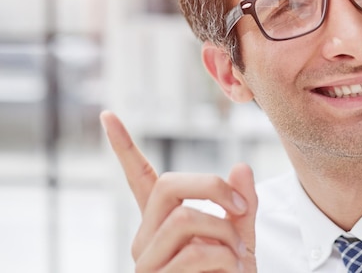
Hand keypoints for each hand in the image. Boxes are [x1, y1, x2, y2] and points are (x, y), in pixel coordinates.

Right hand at [101, 110, 257, 271]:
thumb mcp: (241, 238)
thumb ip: (240, 205)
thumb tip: (241, 166)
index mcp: (163, 222)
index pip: (139, 178)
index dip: (124, 147)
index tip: (109, 115)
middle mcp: (146, 238)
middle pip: (168, 184)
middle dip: (213, 187)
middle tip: (242, 208)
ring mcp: (147, 262)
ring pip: (185, 218)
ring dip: (227, 233)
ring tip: (242, 257)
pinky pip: (194, 252)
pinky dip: (227, 258)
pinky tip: (236, 272)